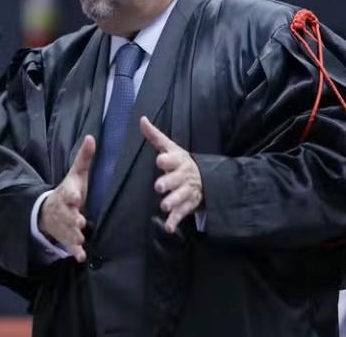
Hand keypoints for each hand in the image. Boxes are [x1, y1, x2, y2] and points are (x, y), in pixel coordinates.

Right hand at [39, 135, 94, 261]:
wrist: (49, 211)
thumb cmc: (70, 190)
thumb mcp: (76, 174)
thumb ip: (84, 158)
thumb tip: (91, 136)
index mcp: (67, 193)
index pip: (68, 193)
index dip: (71, 195)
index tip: (76, 197)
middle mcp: (64, 210)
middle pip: (66, 215)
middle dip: (72, 218)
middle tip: (79, 222)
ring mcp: (64, 225)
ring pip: (67, 231)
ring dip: (73, 236)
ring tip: (80, 239)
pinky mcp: (66, 237)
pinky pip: (69, 246)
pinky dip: (74, 252)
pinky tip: (81, 257)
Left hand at [140, 116, 202, 232]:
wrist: (204, 178)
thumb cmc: (180, 162)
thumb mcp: (170, 147)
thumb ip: (155, 136)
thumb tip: (142, 119)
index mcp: (178, 161)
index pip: (173, 159)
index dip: (167, 160)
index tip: (160, 160)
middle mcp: (183, 176)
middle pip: (176, 179)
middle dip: (168, 182)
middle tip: (159, 186)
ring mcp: (186, 191)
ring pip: (180, 197)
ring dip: (172, 201)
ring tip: (164, 205)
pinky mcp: (187, 205)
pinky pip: (182, 213)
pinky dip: (175, 221)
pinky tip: (169, 227)